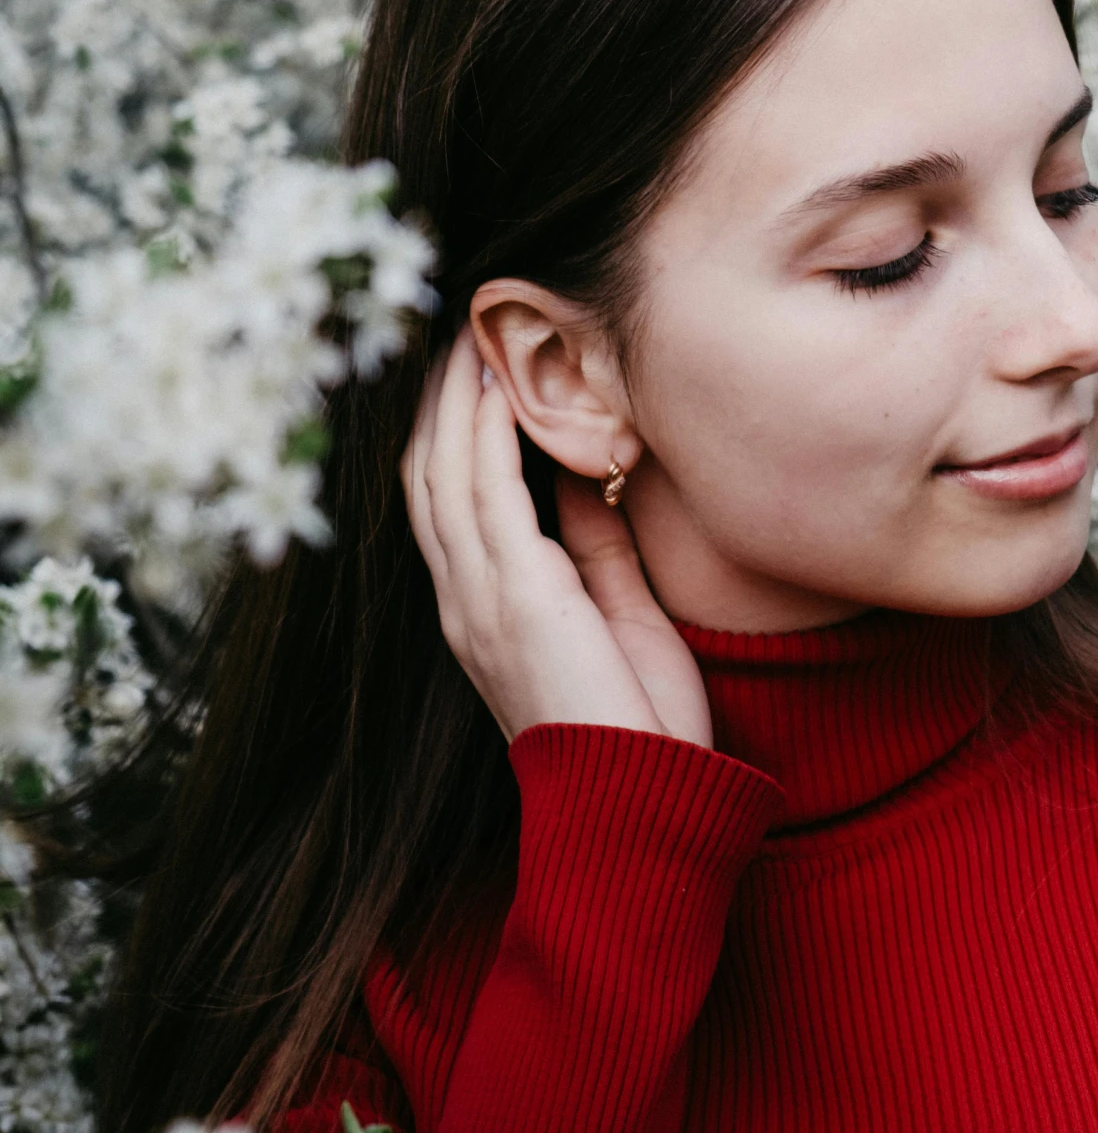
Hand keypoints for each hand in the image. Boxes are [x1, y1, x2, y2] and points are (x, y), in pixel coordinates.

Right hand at [400, 327, 711, 747]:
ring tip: (467, 335)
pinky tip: (492, 383)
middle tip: (451, 331)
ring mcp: (482, 597)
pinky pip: (485, 492)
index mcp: (482, 610)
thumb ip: (594, 551)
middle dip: (435, 401)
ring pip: (444, 473)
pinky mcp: (515, 594)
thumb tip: (585, 483)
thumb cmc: (637, 724)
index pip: (443, 503)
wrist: (635, 801)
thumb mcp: (616, 617)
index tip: (464, 370)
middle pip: (425, 477)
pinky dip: (483, 431)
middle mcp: (465, 600)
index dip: (446, 432)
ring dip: (454, 398)